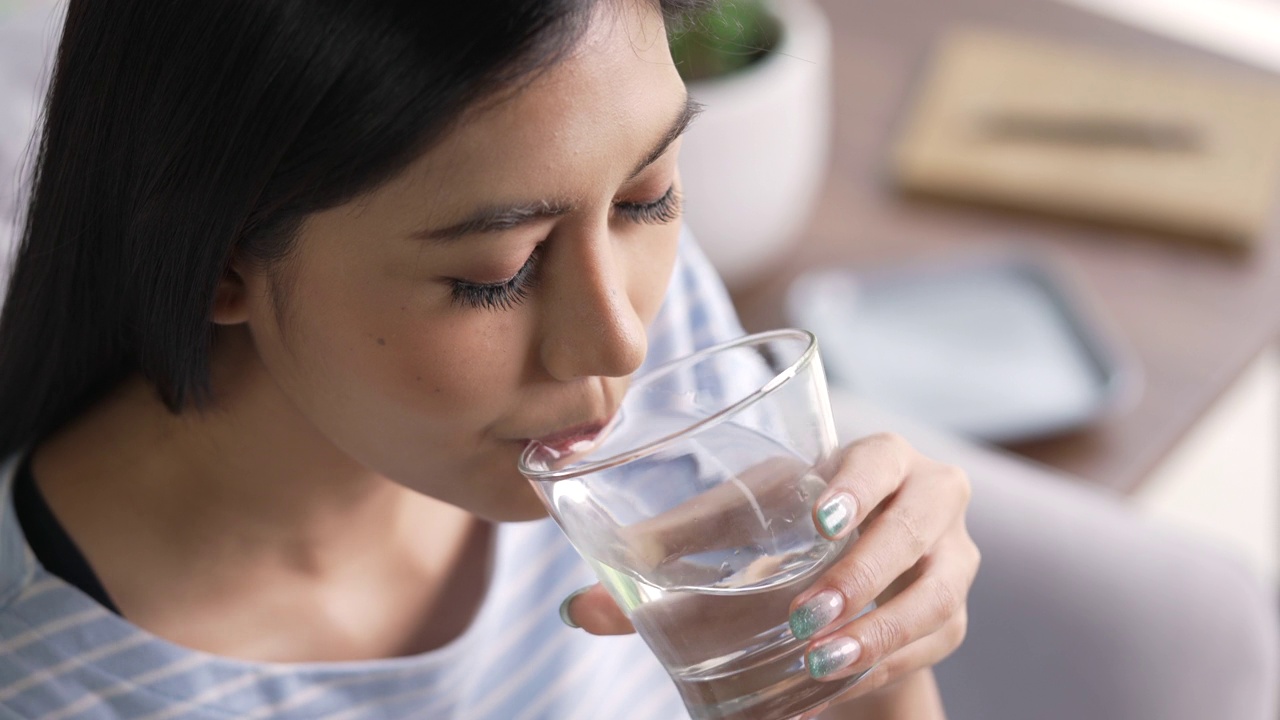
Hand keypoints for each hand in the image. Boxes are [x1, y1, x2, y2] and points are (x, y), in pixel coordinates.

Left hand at [561, 433, 978, 713]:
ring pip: (933, 595)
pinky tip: (824, 689)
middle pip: (916, 527)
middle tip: (806, 613)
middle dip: (864, 571)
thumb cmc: (783, 535)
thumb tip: (577, 609)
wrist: (846, 581)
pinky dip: (878, 669)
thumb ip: (666, 554)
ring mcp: (951, 561)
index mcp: (877, 456)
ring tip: (817, 662)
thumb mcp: (734, 532)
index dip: (858, 486)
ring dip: (876, 633)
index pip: (881, 457)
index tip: (820, 521)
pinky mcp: (949, 619)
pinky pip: (927, 645)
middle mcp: (929, 498)